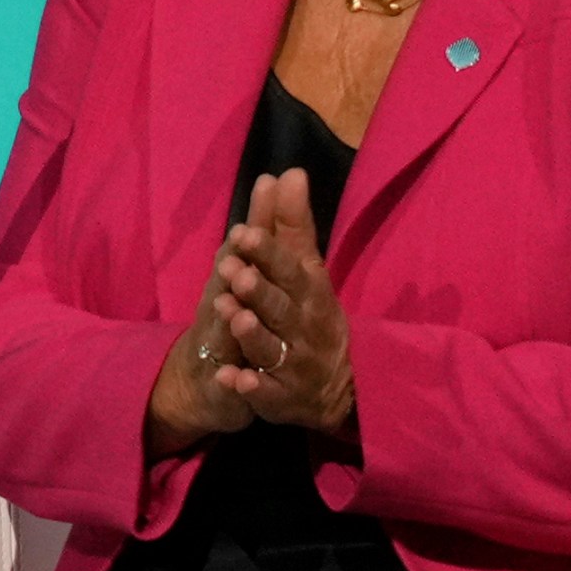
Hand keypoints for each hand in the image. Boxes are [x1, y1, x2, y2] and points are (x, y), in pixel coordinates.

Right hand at [143, 202, 267, 457]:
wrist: (204, 379)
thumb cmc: (233, 311)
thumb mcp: (252, 268)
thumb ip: (269, 225)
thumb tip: (282, 173)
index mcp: (236, 279)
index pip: (247, 251)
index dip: (255, 231)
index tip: (262, 202)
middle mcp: (224, 307)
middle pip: (231, 290)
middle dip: (239, 276)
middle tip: (241, 261)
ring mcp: (222, 347)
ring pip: (227, 336)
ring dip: (234, 325)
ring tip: (236, 314)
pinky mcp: (225, 385)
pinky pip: (228, 385)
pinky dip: (232, 382)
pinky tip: (234, 380)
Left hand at [213, 168, 354, 434]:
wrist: (337, 386)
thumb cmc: (311, 314)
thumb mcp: (307, 270)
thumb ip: (293, 225)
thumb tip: (289, 172)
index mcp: (310, 293)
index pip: (290, 268)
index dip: (268, 253)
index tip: (243, 233)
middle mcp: (304, 327)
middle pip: (281, 307)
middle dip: (259, 290)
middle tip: (234, 272)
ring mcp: (295, 364)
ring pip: (272, 349)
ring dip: (254, 334)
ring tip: (235, 317)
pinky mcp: (281, 397)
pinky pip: (267, 394)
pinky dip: (252, 387)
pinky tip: (233, 378)